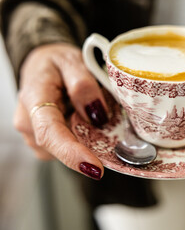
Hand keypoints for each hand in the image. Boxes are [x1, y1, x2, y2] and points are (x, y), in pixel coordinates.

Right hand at [14, 43, 108, 179]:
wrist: (43, 66)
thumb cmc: (57, 63)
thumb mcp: (73, 61)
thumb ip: (83, 85)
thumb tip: (96, 113)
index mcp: (34, 97)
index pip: (50, 132)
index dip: (72, 153)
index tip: (95, 168)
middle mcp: (28, 121)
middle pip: (59, 147)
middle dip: (88, 147)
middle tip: (110, 130)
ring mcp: (33, 134)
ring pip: (64, 150)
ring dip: (85, 141)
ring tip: (92, 116)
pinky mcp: (43, 141)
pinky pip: (65, 147)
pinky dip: (81, 140)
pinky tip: (84, 124)